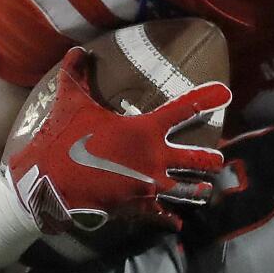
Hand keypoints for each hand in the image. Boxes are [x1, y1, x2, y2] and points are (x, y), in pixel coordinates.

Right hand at [4, 48, 230, 233]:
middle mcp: (155, 159)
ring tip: (208, 191)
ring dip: (197, 190)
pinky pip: (160, 215)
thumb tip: (76, 49)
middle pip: (195, 159)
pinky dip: (169, 220)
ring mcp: (149, 186)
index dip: (206, 98)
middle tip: (220, 160)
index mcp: (145, 130)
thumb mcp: (69, 101)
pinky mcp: (136, 208)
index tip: (225, 93)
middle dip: (210, 159)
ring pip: (185, 190)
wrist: (47, 183)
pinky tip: (178, 224)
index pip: (184, 109)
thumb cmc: (63, 139)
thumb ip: (75, 73)